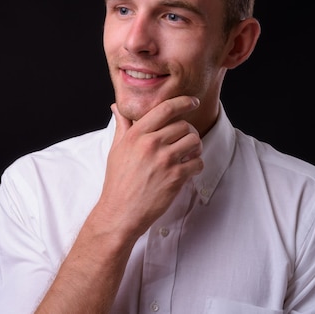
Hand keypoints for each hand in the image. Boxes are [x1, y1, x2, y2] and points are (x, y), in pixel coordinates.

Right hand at [98, 96, 203, 238]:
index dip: (183, 102)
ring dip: (195, 148)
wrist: (120, 212)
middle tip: (184, 141)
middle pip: (183, 125)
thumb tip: (116, 107)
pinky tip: (187, 170)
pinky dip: (197, 165)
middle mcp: (151, 144)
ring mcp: (164, 160)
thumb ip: (122, 126)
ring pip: (194, 141)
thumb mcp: (116, 149)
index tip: (192, 102)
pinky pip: (198, 162)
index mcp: (136, 135)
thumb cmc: (117, 181)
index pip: (165, 108)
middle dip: (188, 132)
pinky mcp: (175, 177)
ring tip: (187, 155)